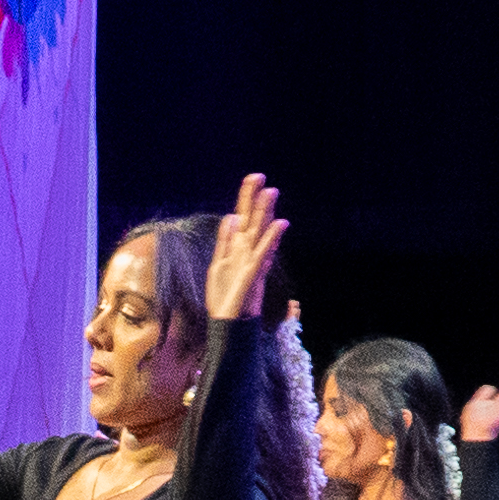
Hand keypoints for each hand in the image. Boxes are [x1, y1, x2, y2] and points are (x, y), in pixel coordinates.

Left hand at [204, 174, 288, 322]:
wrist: (229, 323)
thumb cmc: (225, 297)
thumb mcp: (218, 264)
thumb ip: (224, 242)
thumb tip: (230, 218)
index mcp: (237, 249)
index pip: (243, 218)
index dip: (246, 199)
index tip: (252, 179)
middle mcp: (247, 252)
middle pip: (252, 220)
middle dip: (255, 199)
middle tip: (260, 176)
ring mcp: (252, 261)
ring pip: (260, 231)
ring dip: (265, 211)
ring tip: (271, 191)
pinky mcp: (253, 273)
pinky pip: (264, 252)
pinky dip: (272, 238)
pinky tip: (280, 223)